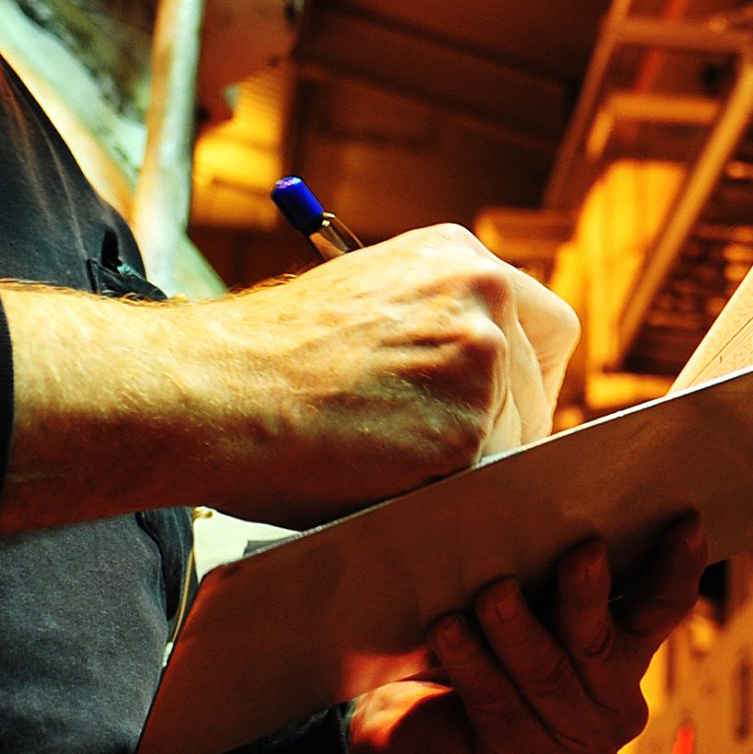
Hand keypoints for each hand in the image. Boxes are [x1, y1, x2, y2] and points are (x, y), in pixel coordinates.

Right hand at [0, 224, 580, 532]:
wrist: (209, 391)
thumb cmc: (264, 362)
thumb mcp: (367, 305)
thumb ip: (432, 325)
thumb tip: (474, 380)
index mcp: (457, 256)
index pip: (543, 324)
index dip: (526, 377)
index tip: (499, 412)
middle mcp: (483, 292)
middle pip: (536, 387)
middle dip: (499, 430)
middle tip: (436, 457)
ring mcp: (480, 357)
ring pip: (516, 439)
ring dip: (468, 466)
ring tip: (388, 465)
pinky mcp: (467, 426)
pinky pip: (483, 483)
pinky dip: (444, 497)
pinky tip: (386, 484)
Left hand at [347, 518, 707, 753]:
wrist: (425, 740)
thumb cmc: (478, 650)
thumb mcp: (520, 604)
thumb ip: (543, 569)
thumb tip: (536, 498)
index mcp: (623, 649)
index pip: (660, 606)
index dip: (677, 566)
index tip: (687, 521)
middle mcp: (612, 700)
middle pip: (600, 640)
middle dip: (588, 595)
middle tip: (581, 553)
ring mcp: (574, 742)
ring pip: (548, 674)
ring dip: (518, 629)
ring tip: (493, 593)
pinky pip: (498, 705)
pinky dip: (472, 663)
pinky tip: (449, 629)